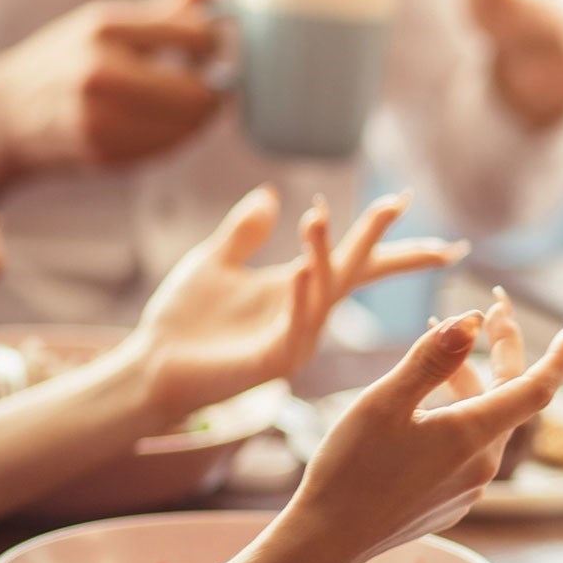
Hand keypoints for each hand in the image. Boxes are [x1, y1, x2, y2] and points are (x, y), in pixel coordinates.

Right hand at [0, 0, 224, 191]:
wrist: (8, 114)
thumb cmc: (68, 60)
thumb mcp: (107, 24)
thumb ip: (167, 8)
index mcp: (105, 29)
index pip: (195, 35)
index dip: (213, 45)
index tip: (208, 50)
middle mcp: (100, 71)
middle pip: (197, 91)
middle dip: (213, 89)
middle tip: (211, 86)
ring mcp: (100, 116)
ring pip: (188, 124)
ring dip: (199, 117)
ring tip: (188, 106)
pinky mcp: (104, 152)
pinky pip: (168, 148)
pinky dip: (177, 137)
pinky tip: (164, 125)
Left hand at [129, 187, 467, 421]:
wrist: (151, 366)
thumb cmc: (182, 321)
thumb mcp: (213, 263)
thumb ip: (243, 232)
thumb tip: (269, 195)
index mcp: (295, 288)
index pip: (349, 257)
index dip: (377, 233)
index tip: (404, 201)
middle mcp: (305, 312)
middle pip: (354, 272)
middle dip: (384, 247)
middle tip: (411, 216)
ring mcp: (294, 338)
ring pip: (322, 293)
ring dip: (323, 256)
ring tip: (313, 217)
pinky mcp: (274, 361)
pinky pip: (296, 327)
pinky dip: (301, 298)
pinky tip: (299, 269)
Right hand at [292, 299, 562, 562]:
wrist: (327, 541)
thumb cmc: (349, 470)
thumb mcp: (384, 403)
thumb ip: (431, 360)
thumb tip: (470, 323)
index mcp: (473, 434)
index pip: (538, 387)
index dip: (561, 353)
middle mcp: (483, 463)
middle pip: (511, 396)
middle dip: (505, 349)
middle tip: (495, 308)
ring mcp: (469, 485)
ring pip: (486, 419)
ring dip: (473, 379)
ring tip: (444, 342)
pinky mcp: (451, 498)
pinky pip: (468, 445)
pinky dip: (458, 412)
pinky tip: (428, 401)